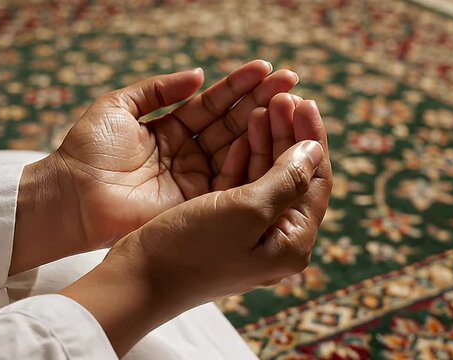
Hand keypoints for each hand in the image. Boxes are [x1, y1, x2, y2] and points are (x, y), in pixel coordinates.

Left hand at [12, 60, 298, 273]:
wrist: (72, 196)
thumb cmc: (88, 151)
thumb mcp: (119, 106)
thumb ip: (158, 89)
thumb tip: (198, 74)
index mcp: (170, 130)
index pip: (212, 104)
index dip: (238, 86)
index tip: (266, 69)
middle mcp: (187, 154)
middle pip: (230, 124)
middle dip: (260, 102)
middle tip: (291, 81)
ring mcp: (194, 179)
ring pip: (235, 148)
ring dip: (261, 125)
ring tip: (288, 101)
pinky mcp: (196, 202)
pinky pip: (228, 176)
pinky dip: (246, 154)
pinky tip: (264, 130)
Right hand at [61, 99, 331, 355]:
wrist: (137, 279)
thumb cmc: (192, 248)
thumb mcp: (247, 210)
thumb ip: (286, 179)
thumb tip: (313, 150)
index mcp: (291, 242)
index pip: (315, 181)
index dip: (311, 138)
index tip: (303, 101)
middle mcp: (274, 239)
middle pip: (293, 176)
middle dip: (288, 133)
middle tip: (281, 96)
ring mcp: (247, 232)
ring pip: (266, 176)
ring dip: (265, 141)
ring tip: (262, 107)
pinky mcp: (221, 225)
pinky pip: (240, 185)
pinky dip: (242, 158)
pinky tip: (239, 136)